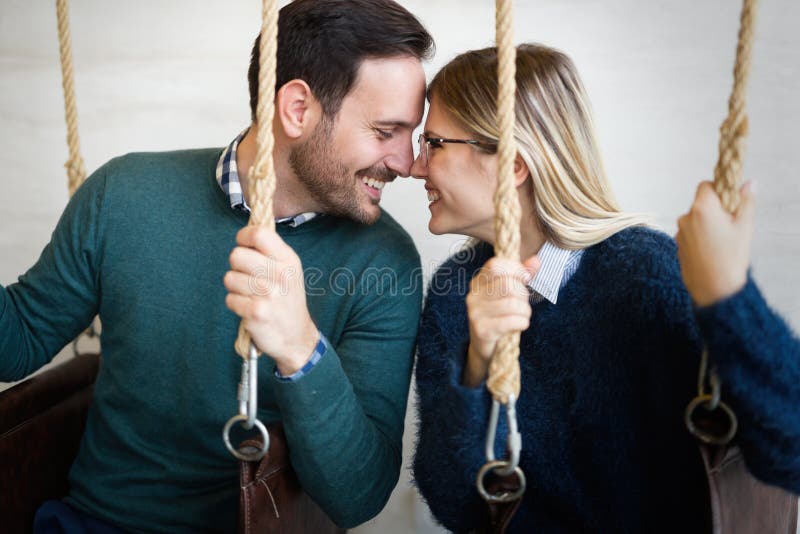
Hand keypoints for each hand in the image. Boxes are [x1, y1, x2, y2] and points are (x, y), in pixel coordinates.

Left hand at [224, 226, 318, 374]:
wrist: (295, 335)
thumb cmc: (287, 298)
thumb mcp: (289, 270)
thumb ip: (270, 250)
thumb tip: (246, 232)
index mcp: (288, 260)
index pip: (258, 233)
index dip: (243, 237)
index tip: (245, 246)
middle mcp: (280, 274)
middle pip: (236, 255)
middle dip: (236, 266)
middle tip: (248, 277)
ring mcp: (269, 294)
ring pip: (229, 278)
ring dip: (235, 288)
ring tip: (251, 295)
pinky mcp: (256, 312)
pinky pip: (230, 299)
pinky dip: (236, 304)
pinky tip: (249, 308)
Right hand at [463, 255, 539, 387]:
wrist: (485, 347)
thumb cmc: (500, 316)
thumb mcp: (510, 293)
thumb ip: (522, 275)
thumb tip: (536, 260)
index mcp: (478, 282)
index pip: (495, 265)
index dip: (515, 269)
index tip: (525, 278)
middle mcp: (473, 295)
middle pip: (508, 285)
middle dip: (523, 295)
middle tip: (523, 304)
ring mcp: (475, 313)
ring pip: (512, 303)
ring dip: (525, 311)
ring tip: (522, 316)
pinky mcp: (481, 330)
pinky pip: (511, 321)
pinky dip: (522, 322)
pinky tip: (520, 325)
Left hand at [676, 181, 754, 306]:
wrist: (714, 289)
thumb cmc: (731, 257)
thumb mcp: (744, 226)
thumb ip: (745, 201)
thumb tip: (748, 183)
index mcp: (702, 209)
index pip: (705, 185)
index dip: (718, 190)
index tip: (729, 203)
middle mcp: (686, 218)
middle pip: (700, 203)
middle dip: (714, 210)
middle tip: (729, 226)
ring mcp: (679, 232)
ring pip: (695, 220)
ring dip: (706, 224)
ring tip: (721, 242)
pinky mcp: (678, 245)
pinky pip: (690, 234)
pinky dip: (700, 237)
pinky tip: (711, 251)